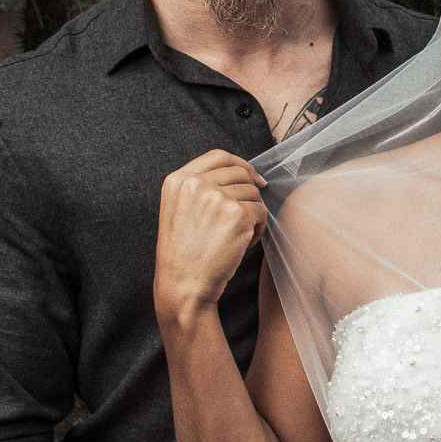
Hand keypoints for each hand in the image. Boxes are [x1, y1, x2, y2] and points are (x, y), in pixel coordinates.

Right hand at [155, 150, 266, 325]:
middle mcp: (195, 184)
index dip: (241, 164)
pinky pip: (262, 213)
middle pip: (240, 173)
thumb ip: (202, 187)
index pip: (218, 156)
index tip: (254, 178)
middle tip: (244, 219)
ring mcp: (217, 197)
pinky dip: (258, 230)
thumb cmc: (185, 253)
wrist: (183, 285)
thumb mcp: (180, 210)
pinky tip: (242, 245)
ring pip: (254, 194)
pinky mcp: (237, 214)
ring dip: (252, 216)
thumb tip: (247, 174)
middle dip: (249, 195)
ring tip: (236, 237)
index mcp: (177, 180)